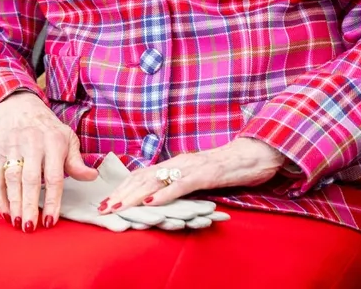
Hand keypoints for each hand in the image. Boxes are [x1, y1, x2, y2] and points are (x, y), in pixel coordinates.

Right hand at [0, 92, 96, 231]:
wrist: (21, 109)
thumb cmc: (48, 130)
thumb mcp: (68, 139)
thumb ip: (77, 161)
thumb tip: (92, 176)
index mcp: (53, 142)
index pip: (54, 176)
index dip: (52, 199)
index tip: (50, 220)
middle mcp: (32, 144)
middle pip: (30, 179)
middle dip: (29, 205)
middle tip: (30, 227)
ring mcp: (13, 147)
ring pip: (11, 179)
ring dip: (14, 203)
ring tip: (17, 222)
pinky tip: (5, 211)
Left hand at [99, 137, 283, 214]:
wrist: (257, 152)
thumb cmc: (230, 166)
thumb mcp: (200, 176)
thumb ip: (182, 182)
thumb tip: (161, 196)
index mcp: (177, 163)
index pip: (144, 175)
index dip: (123, 188)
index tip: (106, 201)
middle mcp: (180, 162)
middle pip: (144, 177)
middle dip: (121, 193)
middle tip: (103, 208)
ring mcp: (193, 166)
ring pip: (158, 180)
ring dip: (134, 195)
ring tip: (117, 207)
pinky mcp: (208, 174)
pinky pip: (182, 184)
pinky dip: (164, 194)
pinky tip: (151, 202)